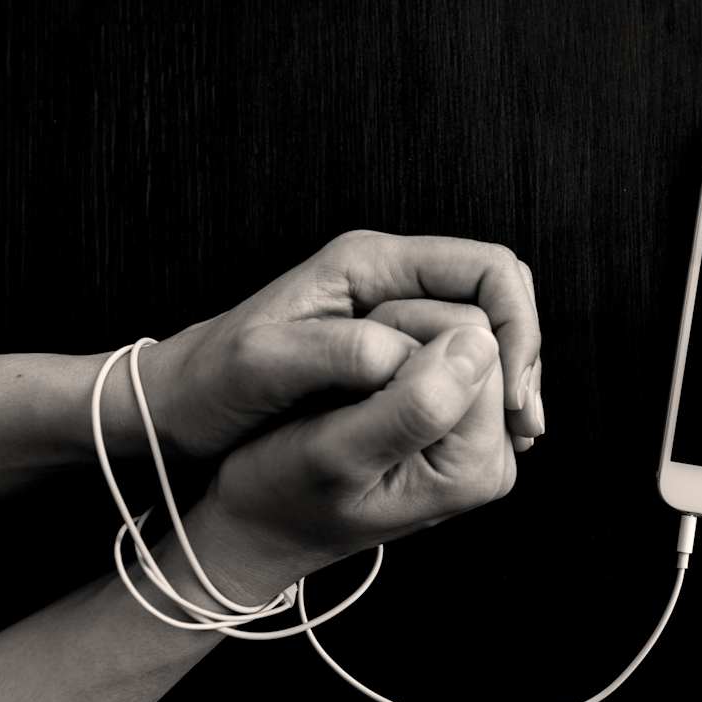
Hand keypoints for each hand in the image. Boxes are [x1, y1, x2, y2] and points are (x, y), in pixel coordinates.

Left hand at [125, 230, 542, 459]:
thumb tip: (413, 354)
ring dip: (508, 378)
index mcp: (371, 263)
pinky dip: (482, 394)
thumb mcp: (262, 366)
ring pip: (485, 329)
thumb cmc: (211, 380)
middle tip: (522, 421)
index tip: (509, 394)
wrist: (178, 405)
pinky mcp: (393, 348)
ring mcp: (395, 313)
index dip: (512, 326)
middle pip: (498, 294)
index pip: (486, 267)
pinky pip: (460, 358)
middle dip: (521, 353)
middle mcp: (391, 279)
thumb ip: (335, 354)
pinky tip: (484, 436)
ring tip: (513, 437)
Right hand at [187, 301, 514, 601]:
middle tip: (347, 375)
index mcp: (474, 468)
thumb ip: (416, 405)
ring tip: (351, 381)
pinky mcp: (460, 423)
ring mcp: (479, 438)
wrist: (262, 524)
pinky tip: (364, 379)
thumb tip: (480, 343)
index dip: (409, 333)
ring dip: (401, 337)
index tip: (351, 367)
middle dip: (410, 334)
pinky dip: (400, 346)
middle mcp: (493, 455)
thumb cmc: (281, 492)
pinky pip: (447, 352)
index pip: (478, 347)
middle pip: (478, 339)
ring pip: (462, 337)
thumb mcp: (334, 452)